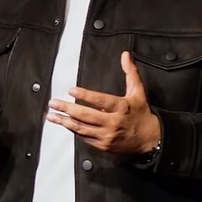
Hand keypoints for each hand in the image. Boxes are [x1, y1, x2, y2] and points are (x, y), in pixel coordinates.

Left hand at [45, 50, 160, 154]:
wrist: (149, 139)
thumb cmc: (141, 114)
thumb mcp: (138, 92)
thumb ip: (130, 72)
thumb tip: (125, 56)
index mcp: (122, 107)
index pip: (101, 101)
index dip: (85, 95)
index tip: (71, 90)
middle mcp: (113, 122)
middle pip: (86, 115)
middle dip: (67, 109)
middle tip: (53, 103)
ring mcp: (107, 135)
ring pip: (82, 128)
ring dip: (64, 121)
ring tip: (52, 115)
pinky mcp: (103, 145)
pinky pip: (85, 137)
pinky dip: (73, 130)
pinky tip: (64, 124)